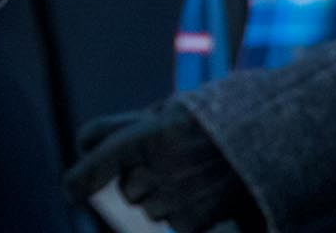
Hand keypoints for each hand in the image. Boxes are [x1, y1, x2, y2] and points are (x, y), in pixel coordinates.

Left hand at [63, 101, 260, 231]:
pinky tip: (201, 194)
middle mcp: (165, 167)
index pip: (103, 159)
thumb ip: (124, 128)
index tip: (69, 192)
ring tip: (189, 177)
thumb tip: (83, 145)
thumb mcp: (166, 113)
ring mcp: (180, 197)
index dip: (80, 178)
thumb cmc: (207, 124)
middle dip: (135, 181)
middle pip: (126, 189)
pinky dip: (179, 214)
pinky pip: (170, 223)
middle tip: (164, 165)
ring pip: (146, 208)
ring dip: (158, 199)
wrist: (266, 142)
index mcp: (153, 133)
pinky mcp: (195, 221)